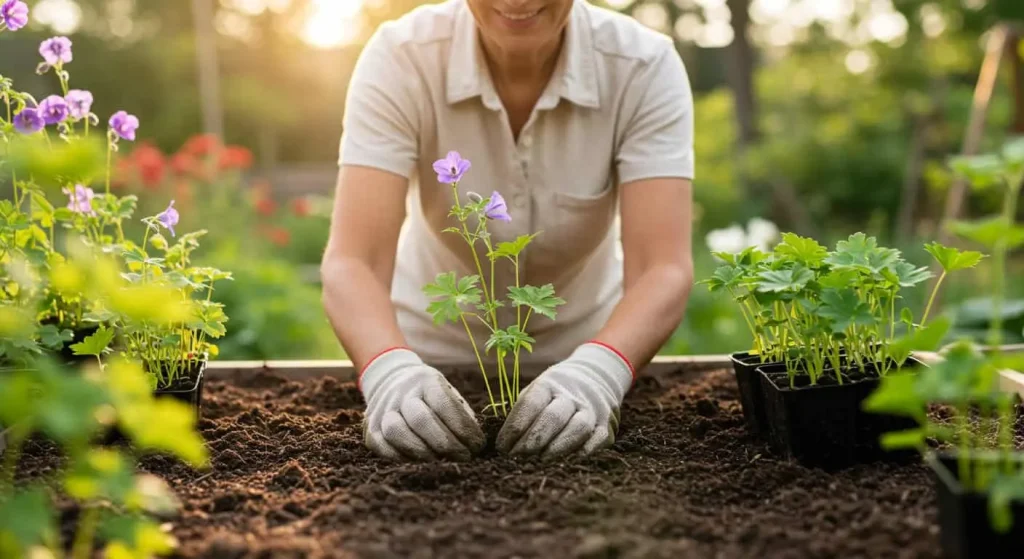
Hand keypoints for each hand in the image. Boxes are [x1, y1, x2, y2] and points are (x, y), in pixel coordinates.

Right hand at [360, 348, 484, 460]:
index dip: (463, 428)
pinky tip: (419, 462)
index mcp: (425, 380)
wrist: (392, 380)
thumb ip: (461, 415)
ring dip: (421, 452)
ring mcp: (382, 408)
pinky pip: (381, 445)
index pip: (444, 404)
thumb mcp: (448, 393)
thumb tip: (475, 445)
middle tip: (463, 457)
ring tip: (440, 461)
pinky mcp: (370, 427)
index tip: (477, 445)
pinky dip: (401, 458)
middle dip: (446, 444)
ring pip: (396, 431)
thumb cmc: (430, 395)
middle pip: (420, 419)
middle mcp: (401, 391)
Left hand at [496, 342, 633, 458]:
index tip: (502, 447)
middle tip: (518, 457)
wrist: (598, 377)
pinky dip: (583, 452)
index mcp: (549, 384)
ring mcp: (592, 409)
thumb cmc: (556, 392)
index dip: (515, 426)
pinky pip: (598, 440)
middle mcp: (573, 394)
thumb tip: (505, 445)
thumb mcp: (537, 392)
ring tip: (541, 462)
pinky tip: (567, 462)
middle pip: (554, 416)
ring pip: (579, 428)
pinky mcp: (606, 424)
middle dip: (533, 439)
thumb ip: (523, 413)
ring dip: (558, 448)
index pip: (531, 403)